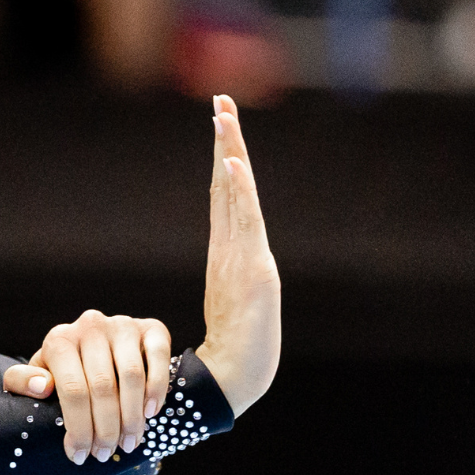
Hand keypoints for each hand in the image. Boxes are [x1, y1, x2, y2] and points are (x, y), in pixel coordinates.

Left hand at [1, 309, 173, 463]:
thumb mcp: (32, 380)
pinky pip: (159, 357)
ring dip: (132, 417)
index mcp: (59, 340)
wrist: (90, 351)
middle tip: (105, 455)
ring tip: (128, 443)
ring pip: (132, 376)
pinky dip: (156, 388)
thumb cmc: (59, 374)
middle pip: (103, 387)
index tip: (80, 455)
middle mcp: (90, 326)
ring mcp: (122, 325)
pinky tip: (150, 414)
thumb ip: (22, 382)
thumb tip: (42, 386)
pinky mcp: (151, 327)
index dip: (79, 428)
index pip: (72, 390)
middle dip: (106, 429)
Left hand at [196, 94, 280, 412]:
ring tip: (224, 119)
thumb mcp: (223, 294)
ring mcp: (251, 255)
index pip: (226, 190)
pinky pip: (245, 224)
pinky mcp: (254, 271)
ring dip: (231, 154)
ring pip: (239, 195)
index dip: (224, 154)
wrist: (242, 374)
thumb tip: (224, 245)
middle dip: (229, 141)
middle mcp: (245, 244)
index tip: (219, 116)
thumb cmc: (233, 344)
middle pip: (235, 183)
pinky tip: (233, 166)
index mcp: (233, 247)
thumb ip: (225, 266)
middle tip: (221, 100)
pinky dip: (240, 193)